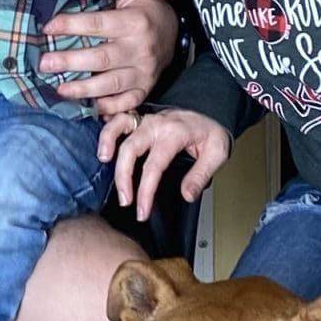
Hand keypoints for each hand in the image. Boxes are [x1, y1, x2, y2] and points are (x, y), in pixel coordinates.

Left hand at [40, 0, 173, 118]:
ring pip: (110, 85)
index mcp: (135, 22)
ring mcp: (144, 73)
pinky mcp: (145, 89)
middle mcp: (140, 49)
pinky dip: (107, 107)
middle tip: (44, 64)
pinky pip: (125, 103)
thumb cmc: (145, 10)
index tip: (47, 28)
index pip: (98, 24)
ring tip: (59, 89)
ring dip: (82, 89)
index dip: (71, 26)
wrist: (174, 33)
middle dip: (69, 62)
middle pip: (100, 59)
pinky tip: (88, 106)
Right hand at [97, 106, 229, 220]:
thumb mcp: (217, 153)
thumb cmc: (212, 131)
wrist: (211, 110)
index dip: (145, 191)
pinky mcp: (140, 119)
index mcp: (175, 133)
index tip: (142, 210)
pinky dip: (107, 129)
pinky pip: (119, 119)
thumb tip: (187, 195)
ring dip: (107, 142)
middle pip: (130, 148)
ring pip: (119, 126)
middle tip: (125, 200)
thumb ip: (201, 175)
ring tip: (102, 161)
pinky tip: (102, 145)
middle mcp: (157, 124)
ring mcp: (146, 119)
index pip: (154, 165)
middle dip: (123, 177)